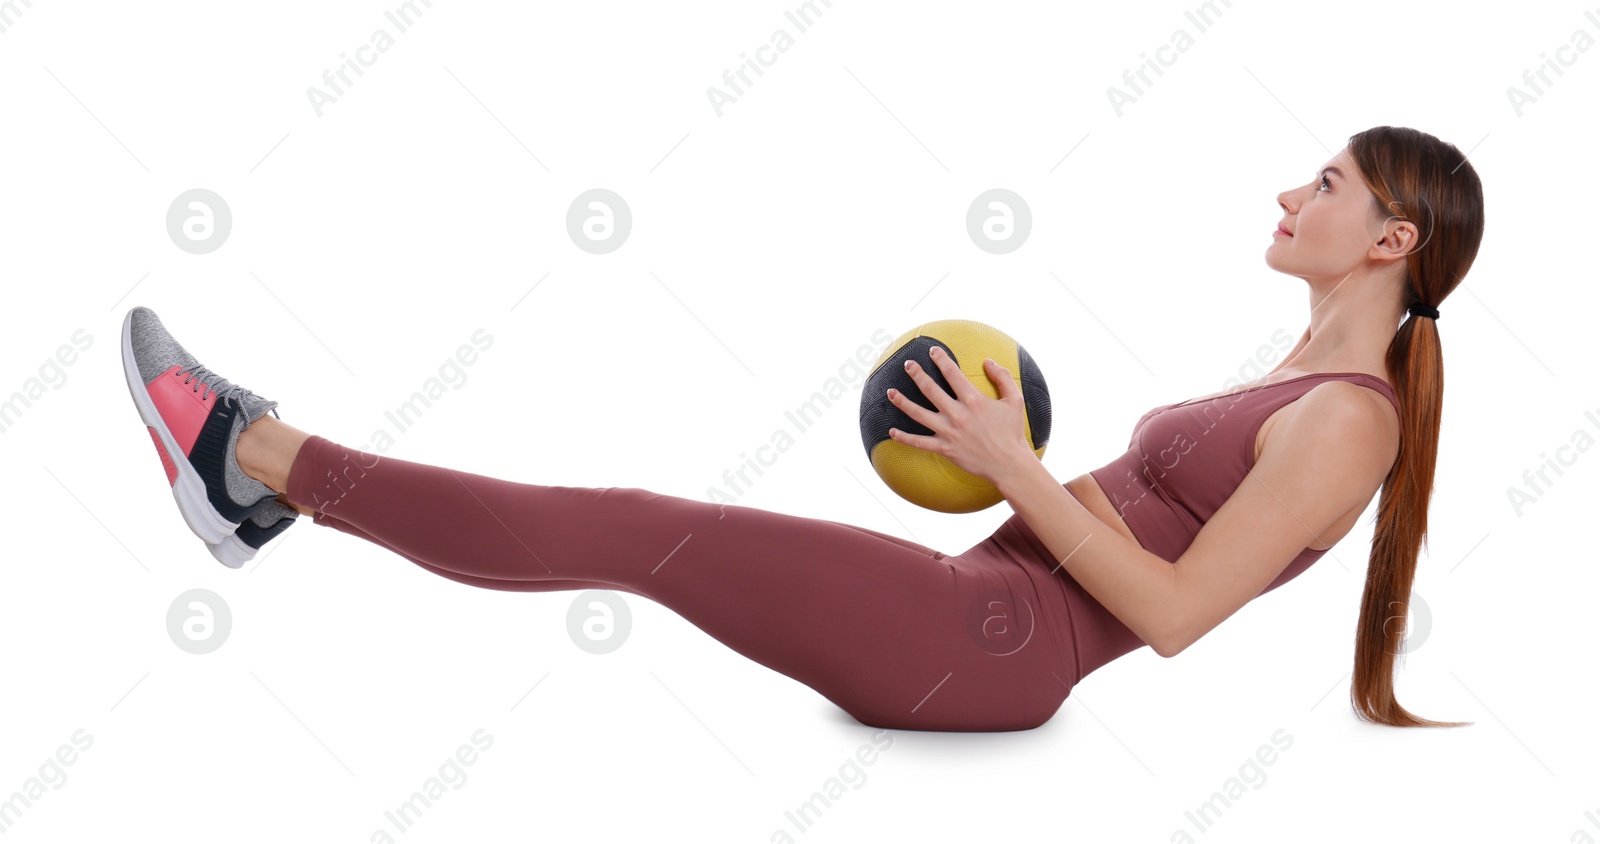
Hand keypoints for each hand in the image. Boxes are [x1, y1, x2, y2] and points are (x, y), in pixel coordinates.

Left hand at [885, 345, 1035, 484]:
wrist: (1009, 463)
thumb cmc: (1012, 431)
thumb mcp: (1014, 400)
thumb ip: (1002, 377)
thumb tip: (989, 361)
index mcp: (973, 399)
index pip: (952, 373)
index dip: (941, 359)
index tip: (932, 351)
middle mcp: (957, 414)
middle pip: (930, 389)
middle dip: (917, 374)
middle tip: (908, 364)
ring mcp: (948, 432)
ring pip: (918, 414)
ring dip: (902, 402)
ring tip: (890, 392)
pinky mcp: (944, 448)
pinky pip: (919, 442)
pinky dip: (904, 438)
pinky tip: (892, 431)